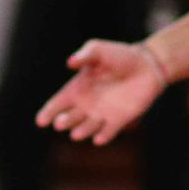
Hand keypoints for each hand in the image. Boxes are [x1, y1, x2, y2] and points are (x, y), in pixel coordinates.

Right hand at [35, 39, 167, 145]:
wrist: (147, 65)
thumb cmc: (120, 55)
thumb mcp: (99, 50)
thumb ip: (85, 56)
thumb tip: (70, 63)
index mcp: (77, 88)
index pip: (57, 104)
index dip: (48, 113)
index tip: (41, 121)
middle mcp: (86, 104)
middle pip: (69, 119)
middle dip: (64, 122)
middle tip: (60, 123)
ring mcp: (102, 114)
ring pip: (86, 129)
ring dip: (81, 132)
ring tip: (76, 134)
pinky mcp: (119, 120)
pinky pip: (108, 133)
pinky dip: (103, 137)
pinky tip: (99, 139)